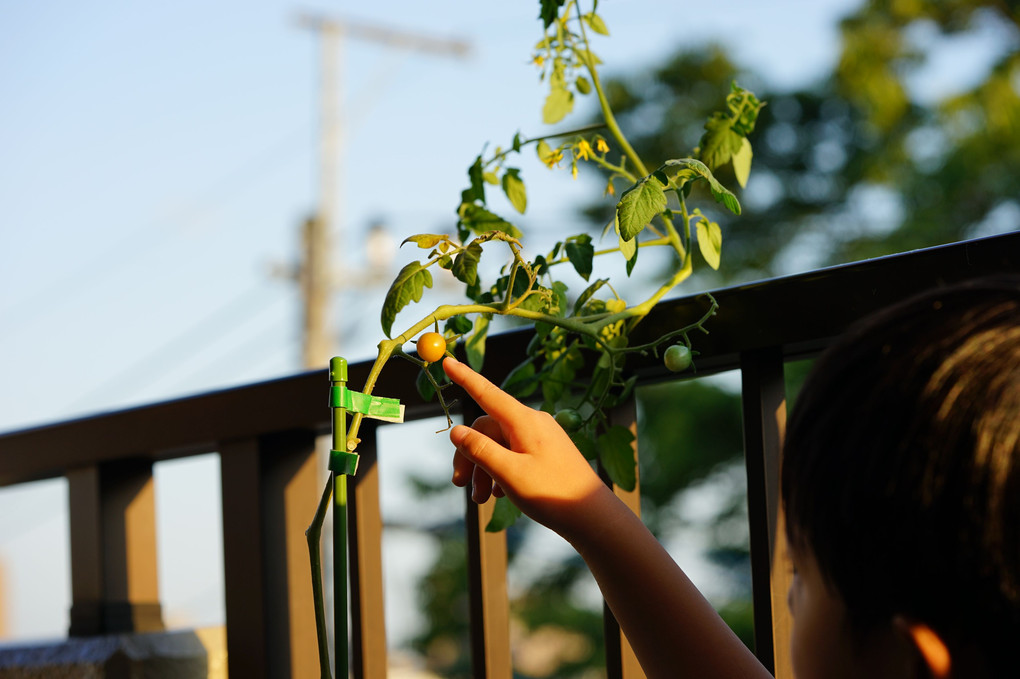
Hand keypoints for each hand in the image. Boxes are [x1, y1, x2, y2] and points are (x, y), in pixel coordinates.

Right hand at [443, 356, 612, 537]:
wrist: (592, 516)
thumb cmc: (552, 493)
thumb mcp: (509, 473)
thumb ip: (480, 450)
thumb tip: (456, 430)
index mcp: (524, 421)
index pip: (487, 392)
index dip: (464, 377)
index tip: (446, 360)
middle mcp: (532, 423)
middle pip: (487, 429)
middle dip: (469, 455)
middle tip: (459, 484)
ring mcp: (540, 438)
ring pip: (498, 445)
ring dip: (483, 469)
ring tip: (481, 500)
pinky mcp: (545, 453)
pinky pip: (513, 454)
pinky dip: (499, 471)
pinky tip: (498, 495)